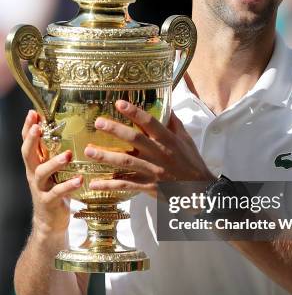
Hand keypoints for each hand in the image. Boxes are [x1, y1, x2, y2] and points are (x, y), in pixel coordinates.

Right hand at [21, 110, 82, 234]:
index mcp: (36, 164)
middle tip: (38, 127)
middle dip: (31, 139)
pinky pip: (57, 193)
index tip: (32, 112)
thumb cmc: (56, 191)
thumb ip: (58, 155)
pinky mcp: (49, 202)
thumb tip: (74, 131)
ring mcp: (40, 188)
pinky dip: (68, 186)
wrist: (50, 222)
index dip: (27, 128)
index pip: (28, 143)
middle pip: (27, 154)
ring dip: (54, 162)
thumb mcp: (54, 171)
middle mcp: (34, 174)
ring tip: (68, 155)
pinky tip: (79, 179)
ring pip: (42, 173)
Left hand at [84, 100, 213, 196]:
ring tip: (89, 151)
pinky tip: (95, 183)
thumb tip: (167, 106)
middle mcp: (160, 154)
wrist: (199, 190)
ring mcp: (153, 171)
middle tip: (98, 123)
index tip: (120, 103)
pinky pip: (126, 185)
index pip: (151, 123)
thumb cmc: (192, 163)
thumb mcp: (186, 140)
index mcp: (168, 141)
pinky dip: (110, 185)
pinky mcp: (148, 186)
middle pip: (135, 139)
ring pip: (127, 162)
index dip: (135, 112)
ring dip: (106, 156)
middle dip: (115, 130)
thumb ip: (174, 123)